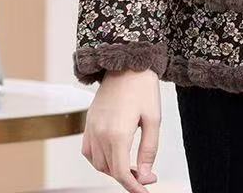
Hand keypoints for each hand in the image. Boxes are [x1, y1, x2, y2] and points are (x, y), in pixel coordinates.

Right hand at [81, 68, 160, 191]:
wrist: (127, 61)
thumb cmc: (143, 87)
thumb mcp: (153, 118)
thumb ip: (148, 149)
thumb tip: (146, 175)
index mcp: (117, 134)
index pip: (122, 173)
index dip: (134, 186)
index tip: (146, 191)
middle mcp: (100, 134)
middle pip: (110, 170)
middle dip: (127, 178)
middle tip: (146, 175)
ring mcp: (91, 128)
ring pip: (98, 163)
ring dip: (113, 170)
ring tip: (133, 166)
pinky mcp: (88, 122)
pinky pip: (89, 151)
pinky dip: (99, 159)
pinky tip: (114, 155)